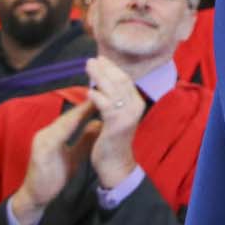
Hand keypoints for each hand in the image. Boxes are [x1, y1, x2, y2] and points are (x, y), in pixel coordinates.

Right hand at [7, 99, 95, 224]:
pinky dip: (68, 127)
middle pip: (68, 116)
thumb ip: (84, 140)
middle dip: (85, 105)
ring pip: (62, 124)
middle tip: (102, 93)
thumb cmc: (54, 176)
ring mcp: (41, 142)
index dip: (89, 107)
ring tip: (94, 103)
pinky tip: (79, 121)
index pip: (73, 117)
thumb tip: (98, 124)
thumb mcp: (74, 156)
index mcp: (53, 134)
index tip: (105, 97)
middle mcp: (46, 134)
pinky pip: (55, 137)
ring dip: (78, 113)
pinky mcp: (40, 152)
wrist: (35, 197)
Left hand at [84, 57, 142, 188]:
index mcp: (135, 103)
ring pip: (113, 90)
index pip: (124, 79)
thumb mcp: (115, 117)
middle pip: (120, 80)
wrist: (115, 165)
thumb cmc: (112, 141)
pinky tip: (88, 92)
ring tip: (88, 68)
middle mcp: (135, 106)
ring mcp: (128, 115)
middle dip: (105, 69)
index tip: (99, 59)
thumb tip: (100, 85)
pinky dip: (97, 98)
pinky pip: (107, 107)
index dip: (112, 68)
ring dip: (100, 77)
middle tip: (91, 60)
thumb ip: (111, 102)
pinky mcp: (117, 125)